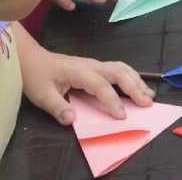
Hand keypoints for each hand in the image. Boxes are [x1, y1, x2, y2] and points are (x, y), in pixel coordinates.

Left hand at [21, 47, 153, 124]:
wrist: (33, 59)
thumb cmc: (37, 77)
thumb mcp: (42, 96)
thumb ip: (58, 108)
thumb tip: (72, 120)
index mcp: (79, 72)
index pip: (101, 86)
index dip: (112, 101)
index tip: (121, 116)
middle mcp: (92, 66)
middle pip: (119, 73)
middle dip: (135, 87)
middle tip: (147, 103)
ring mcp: (95, 64)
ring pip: (122, 68)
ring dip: (137, 80)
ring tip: (148, 95)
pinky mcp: (95, 66)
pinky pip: (118, 68)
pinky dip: (131, 76)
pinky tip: (137, 84)